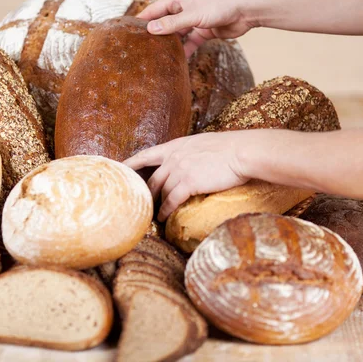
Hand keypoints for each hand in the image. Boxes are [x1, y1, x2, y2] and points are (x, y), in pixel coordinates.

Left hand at [124, 132, 248, 220]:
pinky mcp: (189, 183)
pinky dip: (166, 210)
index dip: (131, 163)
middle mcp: (173, 157)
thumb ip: (189, 152)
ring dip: (157, 205)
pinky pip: (172, 200)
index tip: (121, 170)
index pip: (146, 155)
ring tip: (154, 215)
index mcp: (175, 146)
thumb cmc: (229, 147)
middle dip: (147, 193)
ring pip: (161, 191)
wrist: (242, 152)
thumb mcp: (202, 143)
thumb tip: (189, 160)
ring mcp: (180, 170)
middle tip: (144, 204)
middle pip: (152, 179)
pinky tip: (164, 218)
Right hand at [137, 0, 259, 56]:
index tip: (129, 30)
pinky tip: (177, 62)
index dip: (143, 19)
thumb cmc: (220, 6)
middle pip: (165, 23)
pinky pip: (189, 43)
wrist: (245, 11)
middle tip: (141, 48)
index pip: (155, 9)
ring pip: (177, 35)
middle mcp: (184, 9)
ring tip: (156, 57)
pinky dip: (184, 51)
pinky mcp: (203, 32)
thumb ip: (172, 24)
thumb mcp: (192, 16)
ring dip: (169, 45)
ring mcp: (194, 21)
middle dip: (155, 34)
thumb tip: (151, 29)